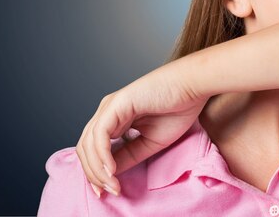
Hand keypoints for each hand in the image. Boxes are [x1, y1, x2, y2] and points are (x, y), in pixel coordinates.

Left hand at [75, 65, 209, 196]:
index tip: (107, 191)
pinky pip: (100, 135)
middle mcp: (107, 111)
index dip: (95, 172)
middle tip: (108, 193)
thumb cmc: (178, 108)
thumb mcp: (150, 141)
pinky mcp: (116, 104)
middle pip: (85, 148)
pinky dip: (102, 156)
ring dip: (98, 170)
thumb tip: (110, 173)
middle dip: (93, 174)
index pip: (93, 148)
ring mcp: (110, 106)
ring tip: (113, 186)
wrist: (193, 86)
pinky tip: (112, 171)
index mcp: (114, 118)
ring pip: (89, 143)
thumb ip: (129, 155)